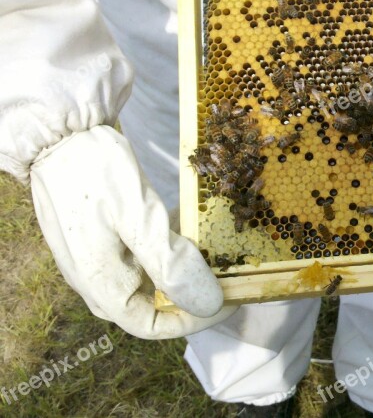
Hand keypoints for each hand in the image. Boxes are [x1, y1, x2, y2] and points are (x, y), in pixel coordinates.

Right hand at [29, 126, 235, 338]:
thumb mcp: (138, 219)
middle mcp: (100, 277)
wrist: (58, 132)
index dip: (194, 318)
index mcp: (102, 285)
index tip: (229, 298)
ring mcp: (102, 254)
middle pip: (153, 301)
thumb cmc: (94, 174)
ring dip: (185, 263)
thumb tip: (209, 305)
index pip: (151, 325)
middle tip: (229, 270)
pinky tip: (190, 221)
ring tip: (218, 244)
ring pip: (152, 273)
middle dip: (194, 290)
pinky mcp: (108, 232)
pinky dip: (170, 241)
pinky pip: (144, 249)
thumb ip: (171, 264)